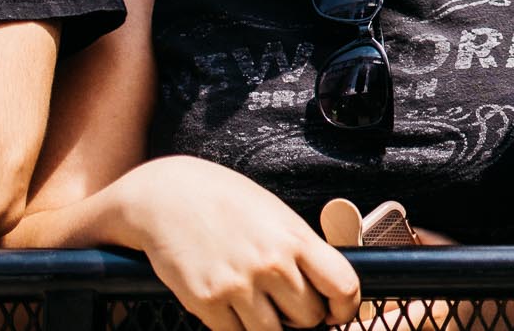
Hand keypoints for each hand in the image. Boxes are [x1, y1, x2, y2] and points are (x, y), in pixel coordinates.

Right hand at [128, 156, 359, 330]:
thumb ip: (301, 249)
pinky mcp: (206, 302)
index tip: (337, 312)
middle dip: (302, 317)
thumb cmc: (225, 200)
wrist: (168, 195)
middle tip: (287, 305)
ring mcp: (238, 285)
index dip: (345, 307)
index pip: (343, 285)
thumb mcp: (276, 215)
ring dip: (270, 327)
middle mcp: (271, 263)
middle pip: (309, 317)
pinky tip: (233, 307)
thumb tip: (323, 287)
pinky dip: (238, 329)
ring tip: (259, 305)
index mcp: (295, 237)